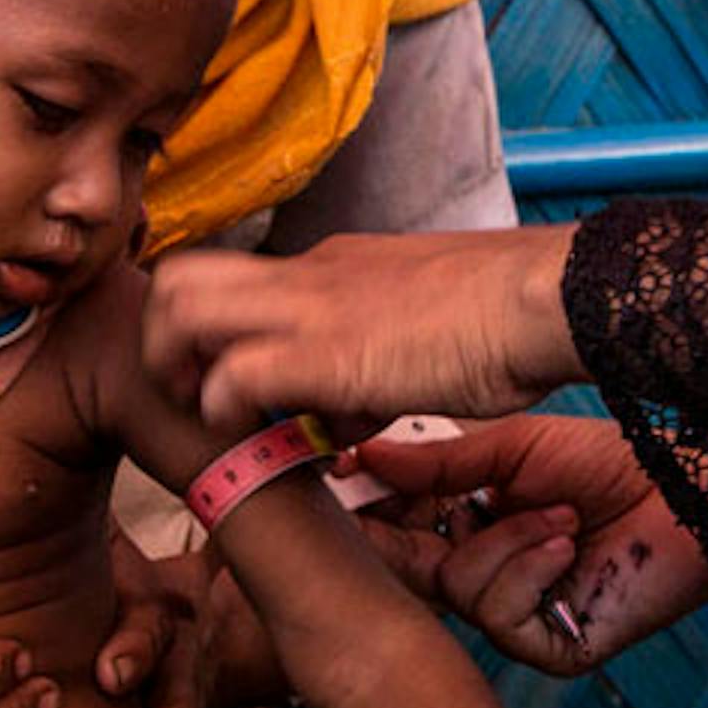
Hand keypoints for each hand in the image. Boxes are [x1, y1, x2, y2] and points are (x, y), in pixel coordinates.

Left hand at [142, 227, 584, 433]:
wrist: (545, 299)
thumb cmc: (506, 320)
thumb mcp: (418, 337)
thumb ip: (367, 369)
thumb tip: (337, 417)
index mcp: (330, 266)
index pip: (233, 282)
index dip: (212, 334)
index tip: (229, 387)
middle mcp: (307, 275)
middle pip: (178, 275)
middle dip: (162, 340)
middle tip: (191, 396)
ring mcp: (310, 308)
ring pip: (180, 307)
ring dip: (176, 368)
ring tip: (207, 418)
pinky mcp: (324, 352)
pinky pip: (233, 376)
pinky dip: (226, 414)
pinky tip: (256, 441)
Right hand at [353, 415, 707, 672]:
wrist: (688, 498)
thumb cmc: (611, 464)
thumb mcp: (513, 448)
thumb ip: (438, 460)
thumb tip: (362, 456)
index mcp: (473, 525)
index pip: (399, 528)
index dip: (370, 506)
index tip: (341, 474)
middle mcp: (488, 573)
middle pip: (409, 567)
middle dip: (410, 529)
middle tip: (404, 496)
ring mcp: (517, 615)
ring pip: (453, 589)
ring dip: (506, 542)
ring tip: (560, 514)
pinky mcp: (549, 647)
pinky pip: (498, 618)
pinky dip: (528, 572)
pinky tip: (567, 546)